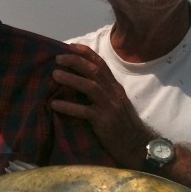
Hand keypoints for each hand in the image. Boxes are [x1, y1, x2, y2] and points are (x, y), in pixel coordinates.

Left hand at [51, 43, 155, 169]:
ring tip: (54, 75)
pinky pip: (84, 111)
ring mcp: (110, 106)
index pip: (101, 64)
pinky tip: (54, 104)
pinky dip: (68, 106)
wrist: (137, 145)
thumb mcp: (114, 104)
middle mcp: (113, 92)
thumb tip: (78, 83)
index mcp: (115, 87)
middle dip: (75, 61)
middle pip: (94, 70)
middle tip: (57, 58)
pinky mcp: (104, 120)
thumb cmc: (122, 125)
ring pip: (90, 86)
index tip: (70, 46)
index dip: (85, 53)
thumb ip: (101, 92)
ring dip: (71, 78)